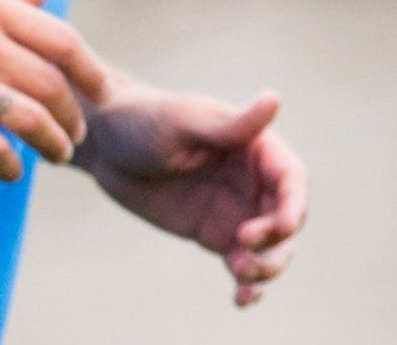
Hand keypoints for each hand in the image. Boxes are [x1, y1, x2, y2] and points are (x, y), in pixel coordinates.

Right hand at [0, 0, 111, 181]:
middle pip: (52, 85)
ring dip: (53, 145)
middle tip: (74, 135)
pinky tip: (9, 171)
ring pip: (30, 120)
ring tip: (55, 156)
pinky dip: (10, 167)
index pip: (63, 40)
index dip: (92, 72)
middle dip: (73, 118)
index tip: (103, 94)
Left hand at [77, 79, 308, 307]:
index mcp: (253, 146)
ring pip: (272, 248)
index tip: (281, 226)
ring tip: (240, 272)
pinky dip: (249, 284)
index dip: (294, 205)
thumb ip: (230, 126)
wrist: (102, 144)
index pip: (291, 179)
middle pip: (287, 219)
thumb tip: (274, 98)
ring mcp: (236, 210)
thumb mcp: (182, 121)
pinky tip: (242, 300)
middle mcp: (252, 180)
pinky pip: (243, 263)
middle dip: (276, 240)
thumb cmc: (140, 119)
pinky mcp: (216, 234)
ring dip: (267, 266)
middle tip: (242, 244)